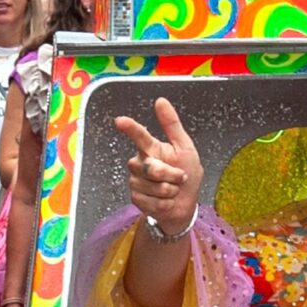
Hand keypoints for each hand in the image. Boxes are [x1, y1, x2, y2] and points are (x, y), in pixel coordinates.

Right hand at [116, 97, 203, 236]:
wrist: (186, 204)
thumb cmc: (187, 174)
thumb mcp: (185, 148)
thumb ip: (172, 125)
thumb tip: (161, 101)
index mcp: (151, 148)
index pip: (139, 136)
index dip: (130, 128)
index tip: (120, 121)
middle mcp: (140, 163)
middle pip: (150, 168)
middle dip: (171, 175)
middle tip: (180, 177)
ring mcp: (136, 181)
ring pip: (152, 186)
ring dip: (170, 191)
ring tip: (173, 190)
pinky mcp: (136, 198)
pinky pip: (151, 201)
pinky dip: (165, 203)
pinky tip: (166, 201)